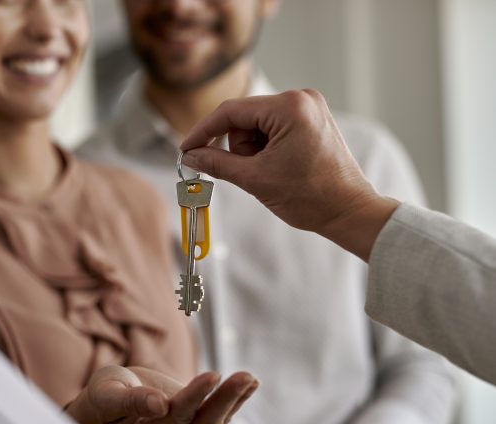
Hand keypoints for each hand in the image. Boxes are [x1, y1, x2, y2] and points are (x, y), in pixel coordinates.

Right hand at [67, 366, 257, 423]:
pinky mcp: (195, 420)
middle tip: (244, 376)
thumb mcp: (110, 395)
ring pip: (215, 419)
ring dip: (234, 397)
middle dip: (225, 399)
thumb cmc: (107, 394)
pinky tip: (251, 383)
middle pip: (203, 422)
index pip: (177, 416)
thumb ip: (131, 401)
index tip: (212, 374)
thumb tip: (160, 405)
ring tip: (251, 377)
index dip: (195, 396)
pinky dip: (236, 398)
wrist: (113, 398)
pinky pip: (219, 412)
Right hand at [179, 90, 399, 261]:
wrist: (349, 212)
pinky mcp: (312, 120)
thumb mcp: (254, 179)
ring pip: (257, 125)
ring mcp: (309, 108)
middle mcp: (301, 99)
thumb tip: (190, 156)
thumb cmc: (311, 197)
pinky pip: (273, 128)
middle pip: (244, 118)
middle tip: (253, 173)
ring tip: (272, 173)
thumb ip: (217, 163)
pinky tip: (279, 167)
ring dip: (254, 150)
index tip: (186, 149)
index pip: (231, 112)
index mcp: (289, 107)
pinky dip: (266, 148)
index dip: (203, 132)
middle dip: (240, 148)